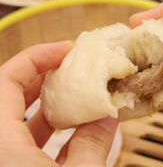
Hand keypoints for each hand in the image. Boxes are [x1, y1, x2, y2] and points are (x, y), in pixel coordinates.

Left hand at [0, 41, 117, 166]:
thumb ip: (93, 143)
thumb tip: (108, 116)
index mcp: (1, 143)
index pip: (5, 81)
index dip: (35, 57)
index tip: (66, 50)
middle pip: (11, 95)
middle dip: (45, 76)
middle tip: (74, 68)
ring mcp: (5, 159)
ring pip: (19, 119)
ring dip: (51, 104)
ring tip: (80, 96)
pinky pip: (27, 142)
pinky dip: (52, 131)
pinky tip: (78, 131)